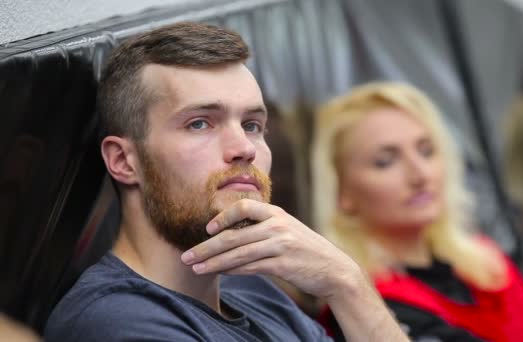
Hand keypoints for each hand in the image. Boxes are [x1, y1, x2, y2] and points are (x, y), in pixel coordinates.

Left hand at [180, 199, 362, 299]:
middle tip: (186, 255)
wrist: (334, 268)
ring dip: (213, 262)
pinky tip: (219, 274)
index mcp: (277, 214)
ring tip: (195, 268)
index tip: (208, 229)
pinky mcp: (283, 264)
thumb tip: (232, 236)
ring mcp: (280, 245)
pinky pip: (250, 267)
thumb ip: (264, 228)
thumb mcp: (288, 230)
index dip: (222, 217)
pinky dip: (232, 271)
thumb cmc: (307, 250)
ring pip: (238, 253)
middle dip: (206, 247)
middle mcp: (277, 226)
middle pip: (233, 235)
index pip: (243, 206)